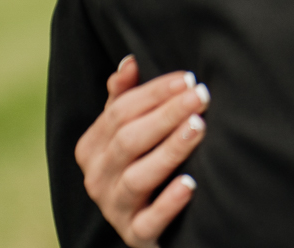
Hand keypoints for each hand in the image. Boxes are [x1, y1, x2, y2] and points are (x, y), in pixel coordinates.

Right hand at [74, 56, 208, 247]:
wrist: (150, 221)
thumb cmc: (141, 161)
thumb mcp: (127, 130)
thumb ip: (124, 99)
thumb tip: (129, 62)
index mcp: (92, 148)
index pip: (118, 113)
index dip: (154, 93)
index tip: (188, 78)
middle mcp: (97, 179)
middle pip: (128, 141)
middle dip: (166, 115)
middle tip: (200, 95)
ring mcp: (115, 209)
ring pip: (137, 178)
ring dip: (169, 150)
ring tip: (198, 127)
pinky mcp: (136, 235)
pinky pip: (149, 222)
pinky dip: (169, 202)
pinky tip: (191, 184)